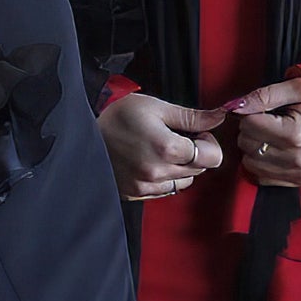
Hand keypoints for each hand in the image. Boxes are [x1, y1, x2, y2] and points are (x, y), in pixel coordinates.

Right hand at [99, 92, 226, 200]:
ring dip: (182, 167)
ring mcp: (147, 186)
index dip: (209, 142)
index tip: (196, 132)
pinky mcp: (138, 194)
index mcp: (167, 148)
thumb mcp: (155, 107)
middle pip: (200, 169)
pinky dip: (166, 177)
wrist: (82, 138)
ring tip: (162, 149)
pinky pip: (166, 189)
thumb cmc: (117, 118)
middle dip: (196, 152)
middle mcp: (159, 172)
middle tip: (177, 137)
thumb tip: (218, 117)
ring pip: (185, 181)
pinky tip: (151, 161)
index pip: (213, 156)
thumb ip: (191, 116)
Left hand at [230, 76, 300, 188]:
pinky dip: (262, 164)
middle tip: (270, 120)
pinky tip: (276, 150)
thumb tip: (235, 106)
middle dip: (252, 129)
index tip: (266, 109)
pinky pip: (261, 177)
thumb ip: (264, 94)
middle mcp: (297, 159)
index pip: (249, 124)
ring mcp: (299, 174)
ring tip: (273, 135)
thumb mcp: (299, 88)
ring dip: (255, 147)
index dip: (252, 112)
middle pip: (246, 144)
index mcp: (296, 134)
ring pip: (249, 163)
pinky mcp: (300, 182)